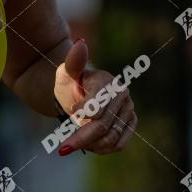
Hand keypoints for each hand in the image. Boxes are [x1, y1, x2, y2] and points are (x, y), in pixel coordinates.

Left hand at [53, 39, 136, 155]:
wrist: (77, 90)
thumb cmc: (69, 80)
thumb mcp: (66, 71)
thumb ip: (73, 60)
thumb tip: (80, 42)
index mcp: (107, 81)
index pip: (95, 108)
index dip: (80, 114)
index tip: (70, 110)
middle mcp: (122, 95)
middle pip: (101, 125)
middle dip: (80, 139)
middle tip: (62, 149)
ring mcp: (128, 110)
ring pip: (110, 138)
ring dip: (91, 145)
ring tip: (74, 142)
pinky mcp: (130, 123)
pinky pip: (118, 144)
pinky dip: (102, 148)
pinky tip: (89, 144)